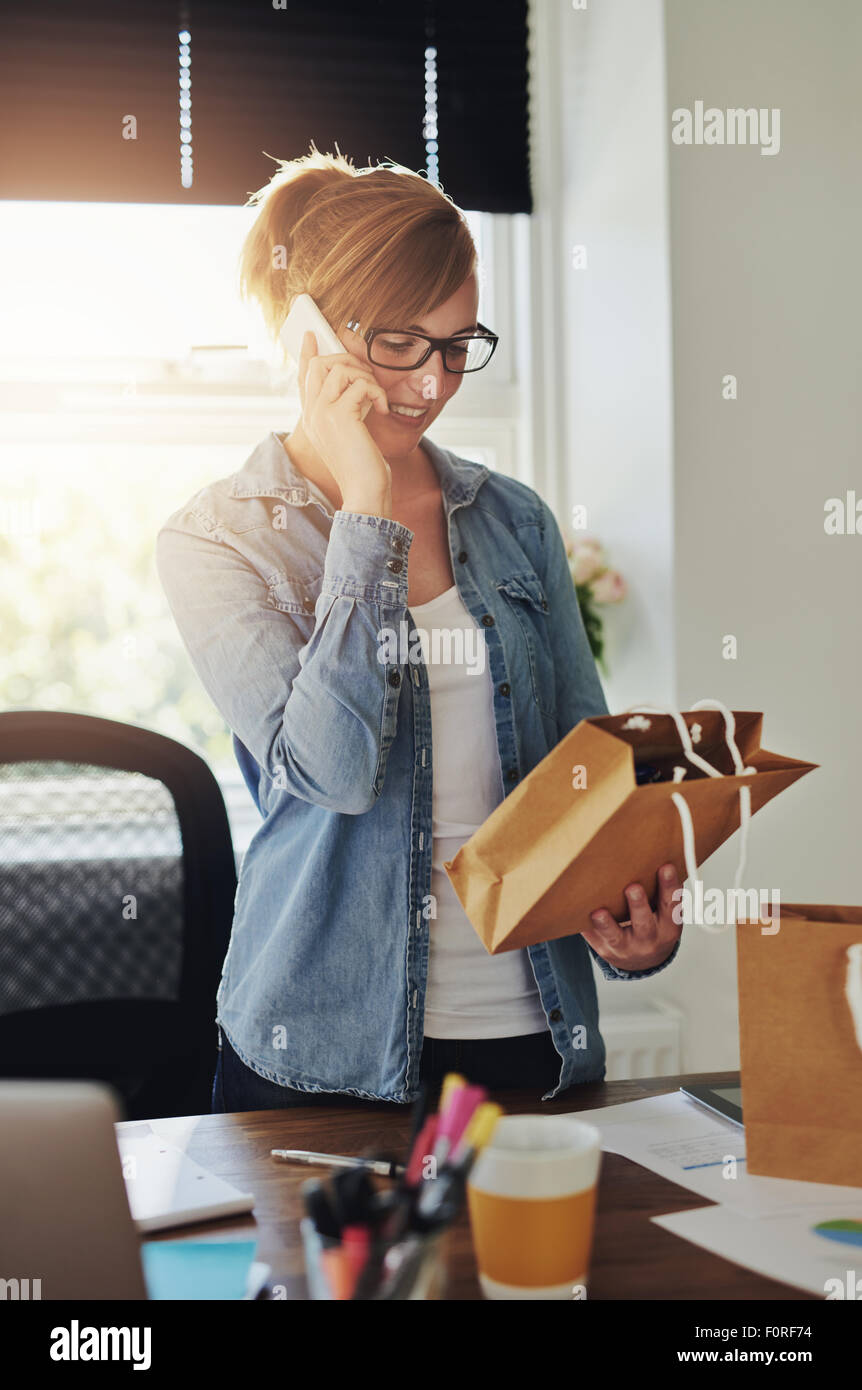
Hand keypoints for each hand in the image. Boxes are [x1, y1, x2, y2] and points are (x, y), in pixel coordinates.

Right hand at [298, 330, 392, 515]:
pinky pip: (359, 385)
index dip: (308, 354)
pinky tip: (382, 409)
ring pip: (339, 369)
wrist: (364, 491)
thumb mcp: (350, 433)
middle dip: (347, 361)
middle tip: (367, 376)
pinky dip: (376, 392)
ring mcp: (322, 414)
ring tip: (375, 398)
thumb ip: (346, 408)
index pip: (304, 378)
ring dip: (365, 377)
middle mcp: (311, 414)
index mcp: (311, 419)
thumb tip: (357, 383)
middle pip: (319, 365)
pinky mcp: (339, 416)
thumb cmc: (362, 467)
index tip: (312, 335)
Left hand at [582, 863, 682, 972]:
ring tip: (599, 912)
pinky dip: (587, 927)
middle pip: (644, 923)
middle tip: (633, 887)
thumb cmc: (654, 929)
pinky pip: (594, 939)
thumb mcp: (666, 916)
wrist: (643, 961)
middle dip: (638, 906)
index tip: (666, 867)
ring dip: (607, 924)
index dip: (669, 886)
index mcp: (667, 928)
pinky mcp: (605, 950)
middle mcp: (649, 940)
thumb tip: (657, 854)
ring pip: (615, 936)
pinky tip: (578, 914)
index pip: (671, 906)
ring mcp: (626, 948)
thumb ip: (662, 893)